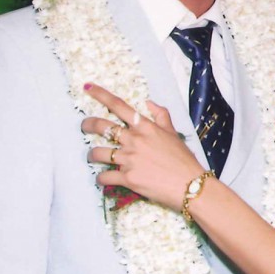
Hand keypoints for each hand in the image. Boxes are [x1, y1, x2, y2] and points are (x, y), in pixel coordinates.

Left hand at [82, 84, 204, 209]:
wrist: (190, 185)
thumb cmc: (183, 159)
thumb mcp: (173, 133)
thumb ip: (161, 115)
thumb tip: (148, 102)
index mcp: (145, 127)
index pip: (118, 106)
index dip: (100, 95)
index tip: (88, 87)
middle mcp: (134, 140)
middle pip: (101, 127)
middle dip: (87, 124)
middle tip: (84, 126)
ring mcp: (129, 159)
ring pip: (98, 153)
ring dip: (92, 155)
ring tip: (94, 157)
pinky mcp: (127, 178)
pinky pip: (104, 176)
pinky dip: (101, 178)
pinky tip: (102, 179)